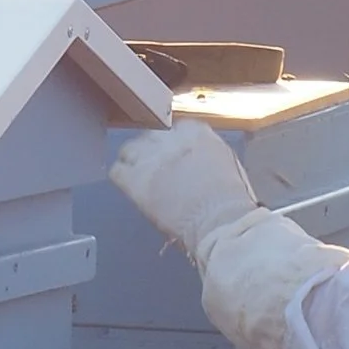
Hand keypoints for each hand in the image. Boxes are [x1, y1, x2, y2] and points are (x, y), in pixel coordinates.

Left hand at [110, 121, 259, 260]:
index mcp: (196, 131)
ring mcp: (149, 157)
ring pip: (128, 151)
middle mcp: (170, 138)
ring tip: (140, 178)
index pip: (174, 129)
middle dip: (151, 152)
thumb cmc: (231, 200)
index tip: (174, 158)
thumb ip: (206, 154)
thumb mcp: (226, 164)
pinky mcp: (134, 179)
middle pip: (150, 137)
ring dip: (133, 163)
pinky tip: (131, 190)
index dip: (172, 146)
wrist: (220, 219)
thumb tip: (198, 159)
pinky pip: (116, 171)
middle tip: (155, 170)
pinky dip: (122, 179)